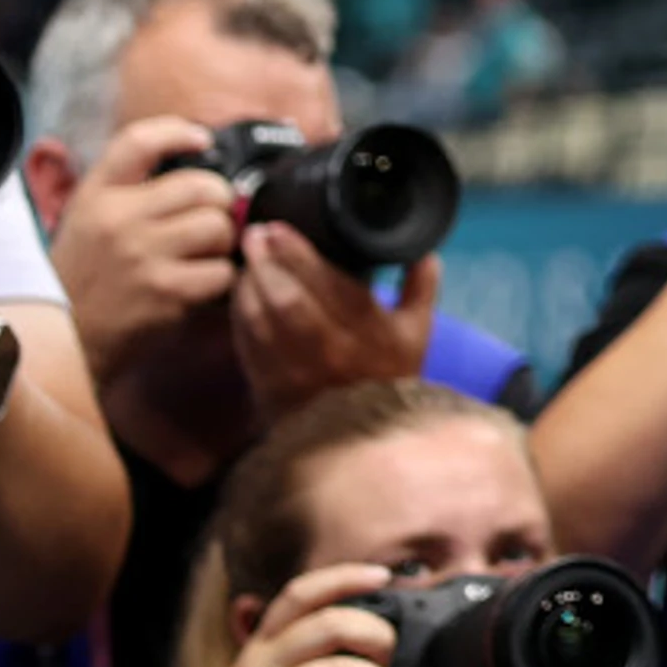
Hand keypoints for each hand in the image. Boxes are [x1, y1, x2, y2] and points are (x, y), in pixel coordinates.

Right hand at [47, 116, 244, 380]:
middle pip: (203, 186)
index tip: (203, 139)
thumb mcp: (90, 221)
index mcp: (97, 196)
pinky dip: (220, 281)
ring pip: (219, 227)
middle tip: (207, 223)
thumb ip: (131, 190)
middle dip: (218, 204)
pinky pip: (222, 272)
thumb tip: (197, 160)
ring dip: (222, 244)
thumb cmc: (87, 277)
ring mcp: (142, 255)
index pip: (138, 142)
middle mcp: (117, 219)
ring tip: (201, 257)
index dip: (178, 132)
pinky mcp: (164, 291)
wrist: (67, 340)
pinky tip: (198, 287)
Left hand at [233, 224, 434, 425]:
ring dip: (247, 284)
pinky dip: (239, 314)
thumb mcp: (418, 335)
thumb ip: (422, 289)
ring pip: (260, 318)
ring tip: (246, 260)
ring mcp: (296, 371)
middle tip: (254, 234)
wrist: (364, 437)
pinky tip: (239, 294)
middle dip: (265, 260)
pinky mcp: (269, 386)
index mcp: (369, 331)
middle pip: (287, 297)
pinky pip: (246, 342)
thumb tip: (427, 253)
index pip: (326, 282)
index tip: (279, 228)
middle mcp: (331, 350)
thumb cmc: (390, 379)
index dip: (297, 252)